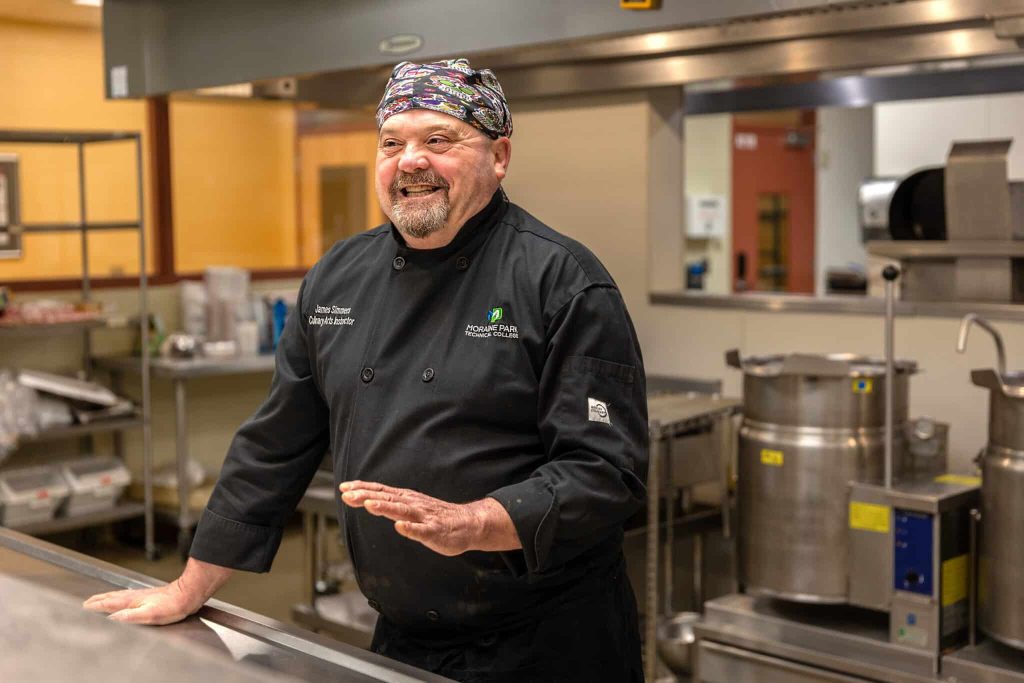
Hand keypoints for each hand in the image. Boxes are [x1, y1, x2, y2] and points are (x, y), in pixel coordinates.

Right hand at [82, 558, 232, 624]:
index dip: (94, 606)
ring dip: (105, 598)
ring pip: (117, 595)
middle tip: (85, 603)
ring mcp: (141, 595)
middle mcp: (133, 596)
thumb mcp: (149, 615)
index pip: (107, 603)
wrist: (188, 594)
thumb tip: (111, 618)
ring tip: (97, 600)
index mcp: (131, 601)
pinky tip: (121, 600)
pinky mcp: (148, 596)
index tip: (82, 608)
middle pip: (110, 597)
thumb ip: (129, 616)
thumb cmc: (172, 605)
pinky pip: (125, 596)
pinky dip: (116, 598)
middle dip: (96, 600)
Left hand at [340, 480, 520, 555]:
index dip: (362, 489)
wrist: (467, 524)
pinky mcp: (434, 531)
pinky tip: (401, 527)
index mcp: (406, 499)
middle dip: (366, 496)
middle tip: (347, 494)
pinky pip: (421, 530)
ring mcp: (423, 517)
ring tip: (369, 505)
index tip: (343, 488)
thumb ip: (391, 504)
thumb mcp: (411, 506)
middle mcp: (412, 504)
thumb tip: (367, 499)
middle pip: (387, 498)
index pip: (381, 491)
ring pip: (402, 511)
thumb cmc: (436, 517)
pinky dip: (410, 528)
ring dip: (385, 507)